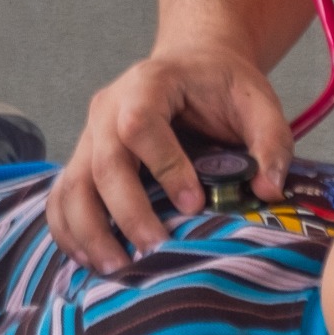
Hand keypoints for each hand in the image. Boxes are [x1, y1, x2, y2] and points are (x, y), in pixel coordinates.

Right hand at [47, 46, 292, 270]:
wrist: (191, 65)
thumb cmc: (221, 84)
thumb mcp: (257, 100)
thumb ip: (271, 141)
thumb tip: (267, 191)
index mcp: (149, 83)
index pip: (141, 124)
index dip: (165, 167)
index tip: (194, 204)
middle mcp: (109, 108)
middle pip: (103, 162)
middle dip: (127, 213)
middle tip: (155, 251)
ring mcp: (90, 135)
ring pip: (73, 185)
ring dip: (89, 231)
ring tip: (116, 269)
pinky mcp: (84, 161)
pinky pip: (62, 198)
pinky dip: (70, 232)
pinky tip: (93, 262)